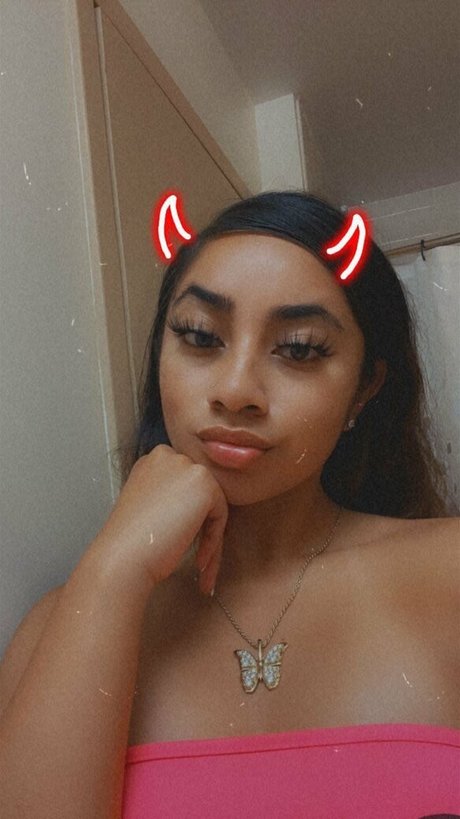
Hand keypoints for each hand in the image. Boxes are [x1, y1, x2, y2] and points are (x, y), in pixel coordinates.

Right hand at [94, 445, 228, 594]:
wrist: (124, 556)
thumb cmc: (132, 541)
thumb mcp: (148, 505)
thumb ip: (170, 496)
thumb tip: (195, 505)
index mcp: (152, 460)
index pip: (184, 485)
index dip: (186, 516)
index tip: (180, 540)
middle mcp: (169, 456)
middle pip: (200, 493)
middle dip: (201, 526)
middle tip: (198, 557)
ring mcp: (187, 466)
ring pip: (212, 505)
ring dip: (209, 538)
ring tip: (200, 563)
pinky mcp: (204, 483)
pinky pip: (220, 515)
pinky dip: (213, 541)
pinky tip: (198, 560)